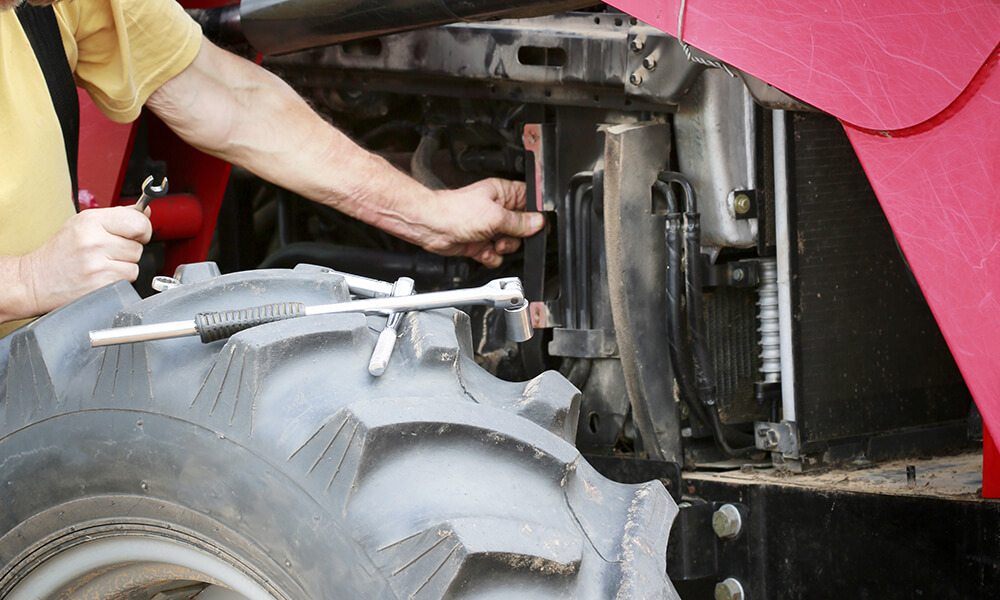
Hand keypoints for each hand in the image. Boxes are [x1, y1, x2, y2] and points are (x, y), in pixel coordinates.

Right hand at [19, 207, 151, 316]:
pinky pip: (128, 280)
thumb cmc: (61, 252)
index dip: (142, 229)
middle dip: (127, 249)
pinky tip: (100, 276)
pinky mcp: (101, 284)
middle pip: (138, 245)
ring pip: (135, 264)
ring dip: (123, 266)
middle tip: (107, 252)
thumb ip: (118, 216)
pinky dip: (118, 279)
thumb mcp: (84, 224)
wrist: (35, 280)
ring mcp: (97, 265)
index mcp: (91, 221)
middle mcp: (94, 241)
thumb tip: (145, 212)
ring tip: (101, 264)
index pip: (139, 222)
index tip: (135, 233)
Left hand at [417, 178, 545, 267]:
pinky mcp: (480, 243)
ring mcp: (489, 228)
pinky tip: (485, 252)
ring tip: (494, 243)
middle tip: (507, 234)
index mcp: (503, 194)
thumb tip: (538, 223)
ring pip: (511, 243)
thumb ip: (520, 222)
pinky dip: (492, 257)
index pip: (529, 201)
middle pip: (522, 227)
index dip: (535, 214)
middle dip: (517, 236)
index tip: (536, 225)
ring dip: (505, 248)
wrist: (433, 227)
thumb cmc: (456, 211)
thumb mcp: (495, 216)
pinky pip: (496, 255)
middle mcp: (497, 210)